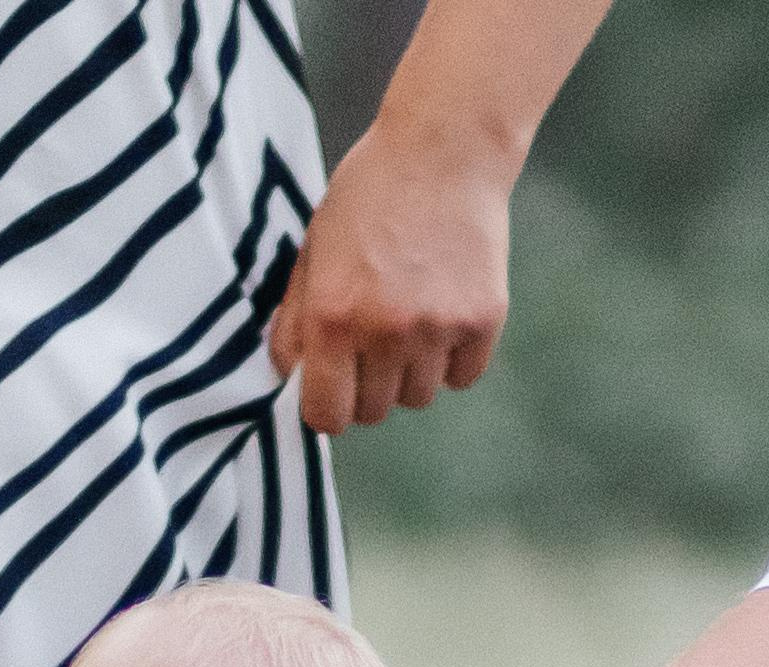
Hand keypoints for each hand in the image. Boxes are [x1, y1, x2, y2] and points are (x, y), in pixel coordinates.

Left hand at [269, 118, 512, 436]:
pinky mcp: (481, 323)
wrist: (444, 148)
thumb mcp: (316, 246)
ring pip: (418, 397)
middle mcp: (385, 332)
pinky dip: (452, 359)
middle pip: (374, 412)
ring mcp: (437, 330)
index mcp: (334, 316)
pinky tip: (444, 311)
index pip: (327, 416)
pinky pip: (461, 377)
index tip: (334, 390)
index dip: (327, 408)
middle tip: (373, 340)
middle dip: (368, 387)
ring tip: (411, 316)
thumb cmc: (370, 193)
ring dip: (411, 372)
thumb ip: (296, 316)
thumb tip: (287, 375)